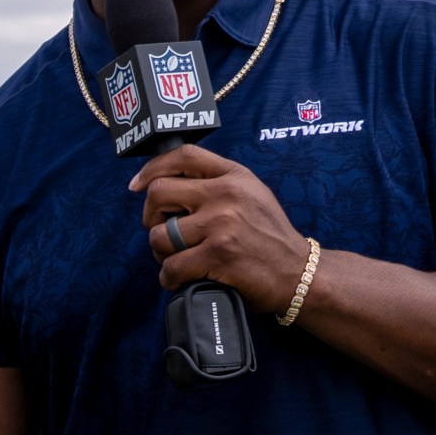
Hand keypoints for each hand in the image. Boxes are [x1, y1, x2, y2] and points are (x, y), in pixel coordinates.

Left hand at [134, 145, 312, 313]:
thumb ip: (216, 184)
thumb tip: (166, 184)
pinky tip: (182, 279)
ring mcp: (222, 224)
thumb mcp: (251, 195)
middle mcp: (227, 194)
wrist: (298, 272)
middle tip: (162, 233)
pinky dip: (170, 277)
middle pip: (159, 193)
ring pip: (159, 235)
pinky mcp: (218, 254)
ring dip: (161, 253)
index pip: (183, 156)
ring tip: (177, 259)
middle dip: (150, 217)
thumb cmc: (269, 238)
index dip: (152, 169)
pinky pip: (172, 266)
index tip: (137, 185)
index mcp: (234, 176)